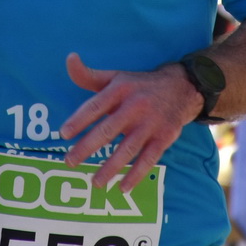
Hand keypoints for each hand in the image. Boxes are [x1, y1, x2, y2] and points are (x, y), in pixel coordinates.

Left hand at [59, 53, 200, 192]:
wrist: (181, 87)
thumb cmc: (138, 85)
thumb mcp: (116, 76)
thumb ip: (89, 75)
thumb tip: (69, 58)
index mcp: (120, 89)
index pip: (96, 106)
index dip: (79, 119)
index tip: (64, 134)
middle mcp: (135, 106)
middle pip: (108, 130)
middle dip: (87, 147)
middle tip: (69, 162)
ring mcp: (150, 123)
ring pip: (127, 149)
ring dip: (110, 168)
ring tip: (95, 183)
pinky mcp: (164, 137)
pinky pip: (148, 159)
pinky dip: (136, 175)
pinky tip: (123, 188)